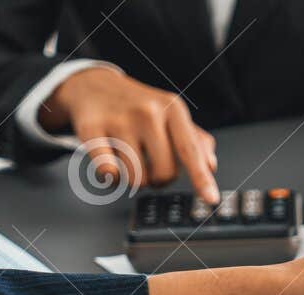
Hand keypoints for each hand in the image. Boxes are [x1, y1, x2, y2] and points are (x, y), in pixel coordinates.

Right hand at [41, 67, 219, 203]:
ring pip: (137, 179)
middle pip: (164, 173)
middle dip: (159, 179)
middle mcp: (148, 112)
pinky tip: (111, 161)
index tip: (211, 199)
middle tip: (150, 165)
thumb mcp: (171, 115)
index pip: (190, 150)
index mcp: (173, 109)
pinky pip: (109, 173)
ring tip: (130, 159)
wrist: (95, 85)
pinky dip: (111, 177)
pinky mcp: (91, 129)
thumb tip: (210, 165)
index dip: (201, 178)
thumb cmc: (138, 106)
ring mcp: (119, 120)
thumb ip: (195, 140)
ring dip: (134, 179)